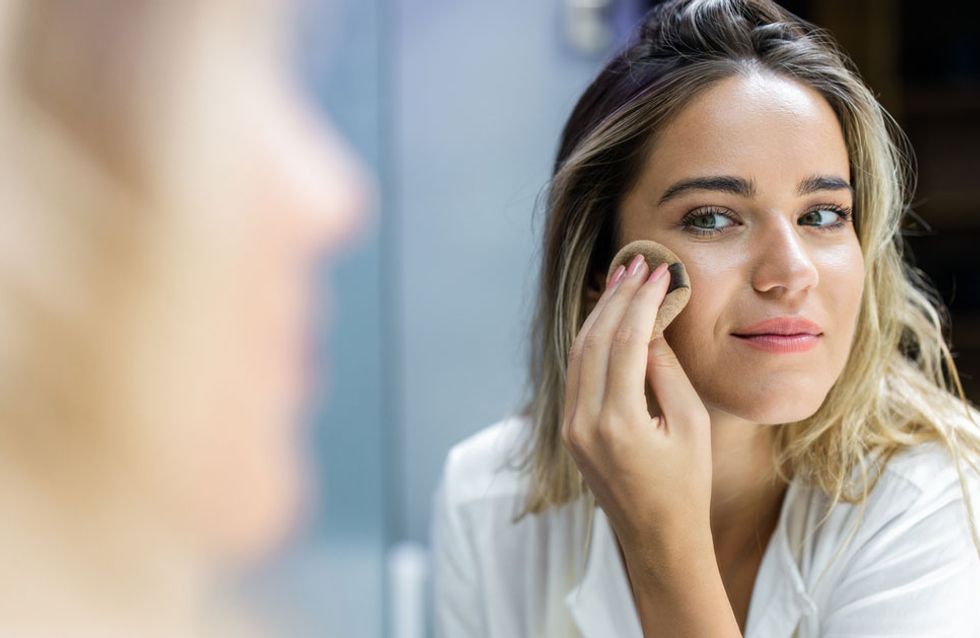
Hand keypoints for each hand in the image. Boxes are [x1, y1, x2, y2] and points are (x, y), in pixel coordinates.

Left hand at [561, 254, 712, 552]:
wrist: (657, 538)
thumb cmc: (687, 484)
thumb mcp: (690, 423)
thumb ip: (664, 370)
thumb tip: (649, 322)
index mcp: (618, 424)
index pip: (624, 342)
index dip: (641, 301)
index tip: (657, 271)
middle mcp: (584, 423)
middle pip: (594, 340)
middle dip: (617, 296)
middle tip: (637, 262)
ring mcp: (571, 427)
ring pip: (579, 352)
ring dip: (600, 312)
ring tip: (622, 278)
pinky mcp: (570, 430)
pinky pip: (576, 372)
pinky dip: (590, 339)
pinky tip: (606, 316)